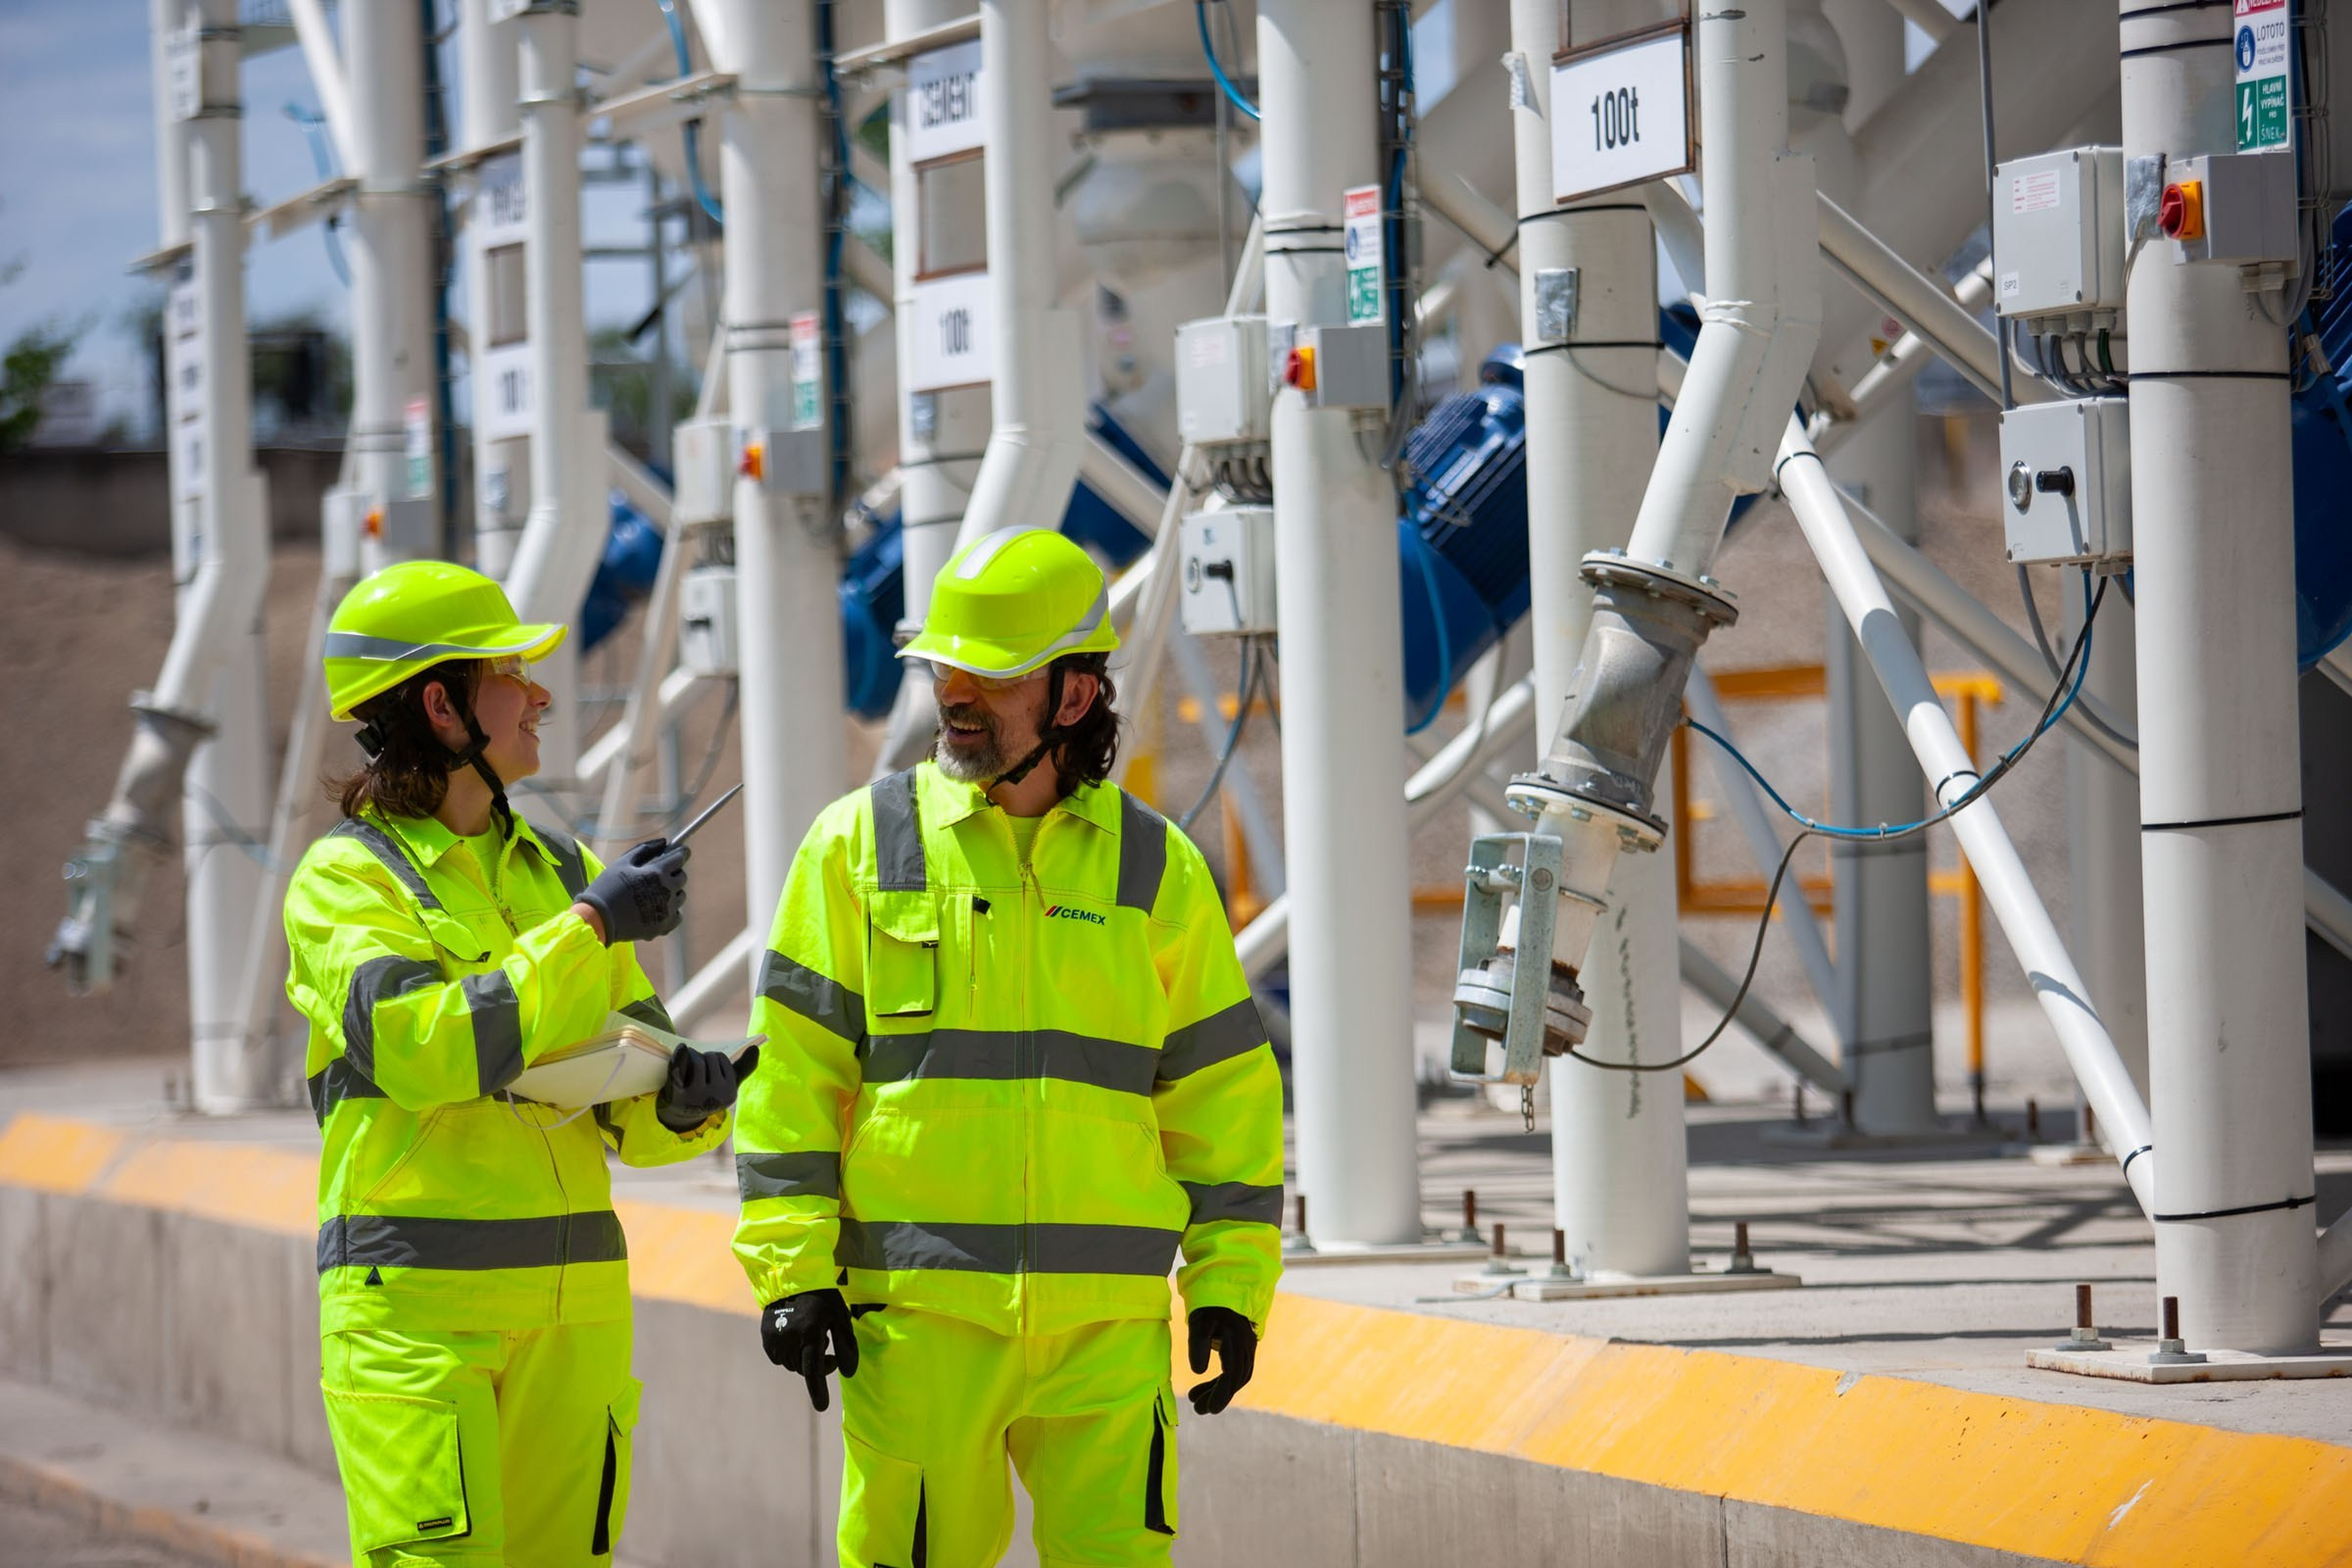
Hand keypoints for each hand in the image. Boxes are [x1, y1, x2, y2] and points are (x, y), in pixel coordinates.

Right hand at [579, 838, 689, 944]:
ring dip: (672, 891)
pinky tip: (657, 908)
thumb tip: (664, 842)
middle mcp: (667, 891)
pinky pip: (677, 915)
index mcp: (657, 873)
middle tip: (660, 873)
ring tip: (653, 893)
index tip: (681, 851)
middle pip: (682, 876)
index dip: (681, 852)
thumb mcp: (622, 862)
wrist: (597, 919)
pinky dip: (671, 910)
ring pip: (680, 896)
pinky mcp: (664, 926)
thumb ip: (645, 849)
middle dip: (674, 872)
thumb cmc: (607, 887)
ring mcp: (667, 910)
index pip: (680, 857)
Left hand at [655, 1043, 759, 1130]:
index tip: (706, 1067)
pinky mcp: (679, 1095)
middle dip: (702, 1057)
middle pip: (710, 1058)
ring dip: (691, 1055)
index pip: (722, 1059)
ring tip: (687, 1061)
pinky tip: (681, 1049)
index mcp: (729, 1094)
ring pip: (697, 1061)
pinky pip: (681, 1068)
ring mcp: (697, 1096)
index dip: (712, 1059)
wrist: (680, 1117)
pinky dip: (680, 1055)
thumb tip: (755, 1048)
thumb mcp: (727, 1085)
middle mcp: (716, 1096)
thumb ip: (744, 1067)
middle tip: (695, 1066)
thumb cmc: (707, 1095)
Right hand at [761, 1289, 858, 1410]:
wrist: (791, 1277)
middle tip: (828, 1348)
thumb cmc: (822, 1296)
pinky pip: (780, 1357)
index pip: (814, 1369)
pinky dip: (790, 1353)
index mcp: (810, 1333)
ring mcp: (775, 1339)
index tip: (822, 1407)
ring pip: (791, 1364)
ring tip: (812, 1336)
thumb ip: (846, 1345)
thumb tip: (848, 1373)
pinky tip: (797, 1336)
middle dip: (817, 1365)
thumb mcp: (839, 1317)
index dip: (818, 1389)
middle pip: (804, 1368)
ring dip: (803, 1359)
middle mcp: (790, 1339)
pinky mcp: (766, 1337)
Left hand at [1186, 1306, 1256, 1414]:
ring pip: (1236, 1375)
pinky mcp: (1242, 1346)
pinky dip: (1221, 1379)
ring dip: (1218, 1389)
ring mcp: (1246, 1346)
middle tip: (1198, 1409)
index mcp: (1236, 1341)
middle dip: (1218, 1396)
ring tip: (1196, 1399)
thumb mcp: (1199, 1322)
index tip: (1210, 1409)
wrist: (1224, 1285)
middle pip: (1236, 1379)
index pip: (1232, 1374)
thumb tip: (1198, 1372)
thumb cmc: (1208, 1304)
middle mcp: (1246, 1346)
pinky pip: (1235, 1368)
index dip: (1222, 1394)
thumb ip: (1198, 1345)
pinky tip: (1207, 1385)